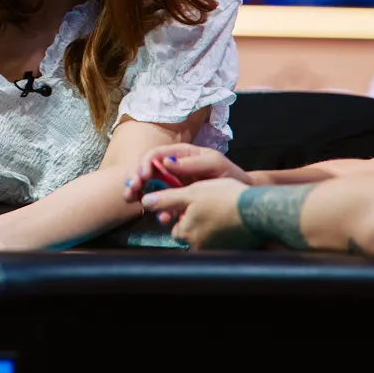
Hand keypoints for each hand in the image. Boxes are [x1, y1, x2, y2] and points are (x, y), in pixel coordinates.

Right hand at [124, 144, 250, 203]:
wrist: (242, 196)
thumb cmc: (229, 175)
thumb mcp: (214, 163)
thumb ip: (191, 162)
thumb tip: (166, 162)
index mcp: (180, 154)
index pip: (155, 155)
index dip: (145, 163)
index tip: (143, 176)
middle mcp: (172, 168)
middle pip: (146, 170)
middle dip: (135, 179)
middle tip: (131, 191)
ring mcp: (174, 185)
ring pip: (150, 187)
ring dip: (140, 194)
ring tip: (135, 202)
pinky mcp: (178, 201)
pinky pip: (163, 205)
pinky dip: (159, 211)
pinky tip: (161, 217)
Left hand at [140, 178, 260, 249]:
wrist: (258, 210)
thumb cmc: (223, 197)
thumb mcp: (191, 193)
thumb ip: (166, 199)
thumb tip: (145, 203)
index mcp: (186, 234)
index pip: (175, 228)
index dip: (180, 214)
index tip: (191, 204)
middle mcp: (199, 247)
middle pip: (189, 234)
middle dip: (194, 222)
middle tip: (207, 206)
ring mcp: (216, 251)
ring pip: (204, 237)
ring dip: (208, 226)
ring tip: (219, 210)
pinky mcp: (231, 251)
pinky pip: (220, 241)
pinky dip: (222, 232)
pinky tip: (229, 219)